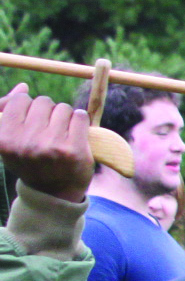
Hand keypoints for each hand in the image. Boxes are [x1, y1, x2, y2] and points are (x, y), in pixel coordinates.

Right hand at [0, 84, 93, 203]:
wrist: (53, 193)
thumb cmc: (30, 161)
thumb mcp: (10, 140)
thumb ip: (10, 112)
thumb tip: (22, 87)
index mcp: (4, 139)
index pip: (19, 100)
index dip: (28, 107)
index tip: (32, 121)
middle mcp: (25, 142)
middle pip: (42, 101)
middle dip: (48, 111)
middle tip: (49, 130)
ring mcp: (50, 146)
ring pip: (63, 108)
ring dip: (65, 117)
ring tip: (61, 134)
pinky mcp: (74, 150)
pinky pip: (80, 116)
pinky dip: (80, 121)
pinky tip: (76, 134)